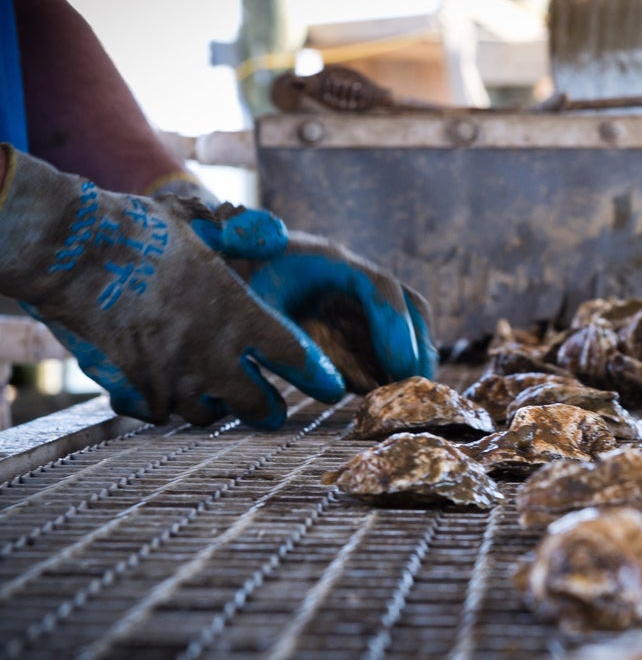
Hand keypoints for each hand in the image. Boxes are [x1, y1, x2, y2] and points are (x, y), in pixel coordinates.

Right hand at [0, 145, 344, 426]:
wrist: (72, 254)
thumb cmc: (138, 232)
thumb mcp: (201, 225)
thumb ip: (245, 237)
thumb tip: (277, 236)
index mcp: (241, 317)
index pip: (297, 360)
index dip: (319, 377)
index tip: (332, 388)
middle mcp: (215, 357)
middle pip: (259, 407)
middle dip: (267, 409)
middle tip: (270, 406)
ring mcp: (175, 380)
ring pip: (209, 415)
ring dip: (214, 405)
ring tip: (213, 394)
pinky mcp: (137, 392)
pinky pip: (161, 412)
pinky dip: (164, 403)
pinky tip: (162, 386)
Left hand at [227, 232, 437, 394]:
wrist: (205, 267)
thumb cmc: (222, 280)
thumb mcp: (245, 305)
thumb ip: (285, 339)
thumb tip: (331, 386)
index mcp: (326, 260)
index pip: (380, 288)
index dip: (396, 328)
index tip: (404, 368)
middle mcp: (344, 278)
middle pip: (402, 304)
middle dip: (414, 345)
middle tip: (418, 387)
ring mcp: (343, 300)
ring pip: (392, 328)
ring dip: (401, 362)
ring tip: (402, 399)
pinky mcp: (336, 323)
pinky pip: (371, 347)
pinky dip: (379, 370)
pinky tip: (376, 396)